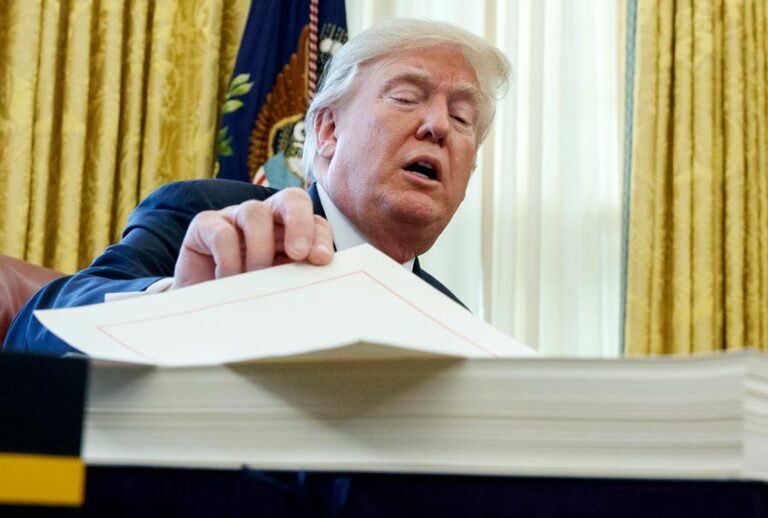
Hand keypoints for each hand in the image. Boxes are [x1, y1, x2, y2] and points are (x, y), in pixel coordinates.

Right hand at [172, 188, 333, 288]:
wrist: (204, 310)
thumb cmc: (247, 297)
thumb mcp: (279, 289)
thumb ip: (298, 278)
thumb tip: (320, 275)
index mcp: (290, 232)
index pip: (315, 222)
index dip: (320, 236)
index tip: (322, 260)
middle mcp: (266, 219)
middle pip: (291, 199)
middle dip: (300, 222)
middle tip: (299, 253)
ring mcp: (234, 218)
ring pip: (255, 212)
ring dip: (260, 248)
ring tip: (257, 278)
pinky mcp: (204, 225)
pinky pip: (221, 232)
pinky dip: (229, 259)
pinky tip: (228, 280)